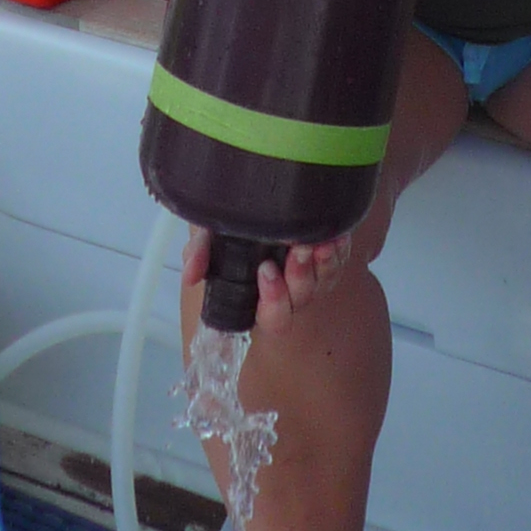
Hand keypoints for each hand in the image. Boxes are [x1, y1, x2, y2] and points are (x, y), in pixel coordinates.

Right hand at [181, 223, 353, 333]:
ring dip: (324, 263)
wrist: (255, 213)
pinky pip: (339, 260)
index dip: (274, 300)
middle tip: (298, 251)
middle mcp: (289, 293)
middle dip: (301, 277)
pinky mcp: (326, 258)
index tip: (266, 272)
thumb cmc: (231, 235)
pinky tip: (337, 232)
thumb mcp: (208, 241)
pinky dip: (340, 248)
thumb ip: (198, 254)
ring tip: (320, 240)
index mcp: (261, 299)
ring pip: (324, 281)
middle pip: (303, 299)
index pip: (274, 317)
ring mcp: (311, 277)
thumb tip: (191, 274)